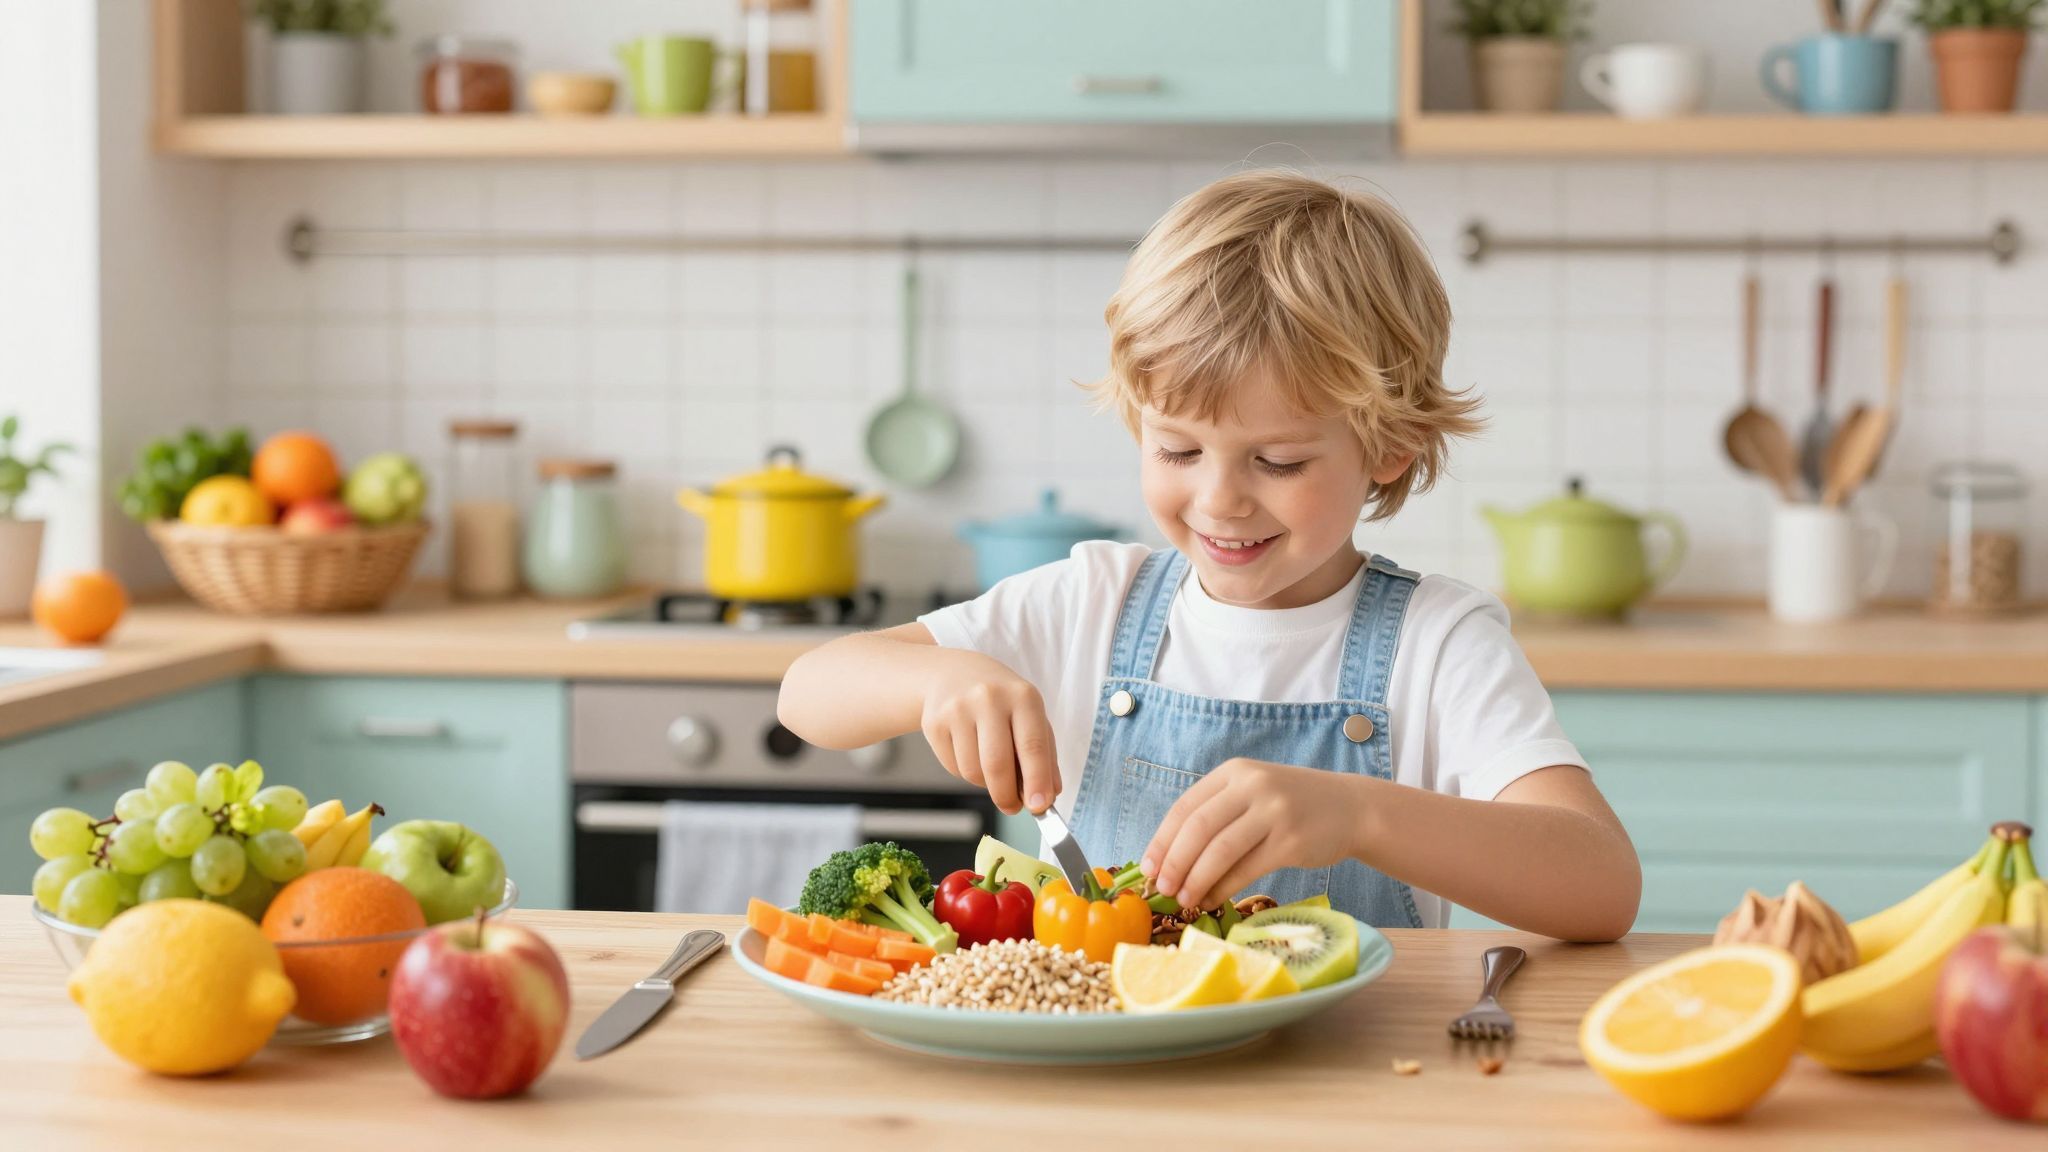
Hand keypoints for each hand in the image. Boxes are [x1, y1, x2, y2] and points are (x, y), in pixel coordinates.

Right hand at [919, 652, 1059, 815]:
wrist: (954, 674)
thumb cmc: (1002, 701)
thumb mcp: (1030, 715)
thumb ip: (1044, 755)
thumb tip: (1049, 795)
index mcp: (1022, 696)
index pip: (1032, 745)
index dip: (1037, 780)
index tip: (1040, 806)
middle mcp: (988, 698)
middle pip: (997, 764)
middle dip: (1007, 795)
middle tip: (1013, 807)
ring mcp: (957, 709)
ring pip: (973, 771)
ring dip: (986, 784)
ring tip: (991, 767)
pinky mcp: (933, 723)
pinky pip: (954, 768)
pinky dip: (966, 772)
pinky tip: (970, 752)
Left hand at [1140, 758, 1362, 908]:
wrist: (1352, 808)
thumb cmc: (1293, 806)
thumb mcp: (1253, 795)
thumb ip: (1217, 816)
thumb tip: (1171, 862)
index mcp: (1234, 772)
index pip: (1184, 807)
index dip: (1162, 840)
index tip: (1147, 869)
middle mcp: (1252, 785)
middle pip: (1198, 828)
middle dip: (1174, 863)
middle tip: (1162, 890)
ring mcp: (1274, 811)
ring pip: (1220, 850)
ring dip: (1196, 879)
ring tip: (1184, 900)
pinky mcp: (1291, 840)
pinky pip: (1247, 868)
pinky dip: (1224, 888)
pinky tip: (1212, 900)